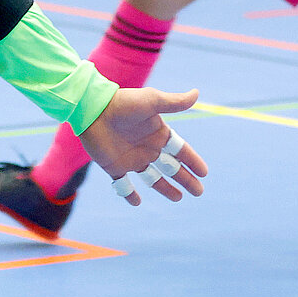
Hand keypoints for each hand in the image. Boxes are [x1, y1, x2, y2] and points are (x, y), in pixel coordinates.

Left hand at [78, 86, 207, 204]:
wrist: (93, 110)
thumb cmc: (123, 104)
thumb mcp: (151, 101)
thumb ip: (174, 102)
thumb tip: (197, 93)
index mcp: (158, 133)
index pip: (180, 150)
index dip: (193, 161)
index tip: (204, 173)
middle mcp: (147, 147)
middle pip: (171, 167)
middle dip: (185, 179)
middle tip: (199, 192)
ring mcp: (131, 158)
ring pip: (152, 178)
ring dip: (165, 188)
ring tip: (178, 198)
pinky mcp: (114, 166)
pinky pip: (123, 184)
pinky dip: (128, 194)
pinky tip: (136, 202)